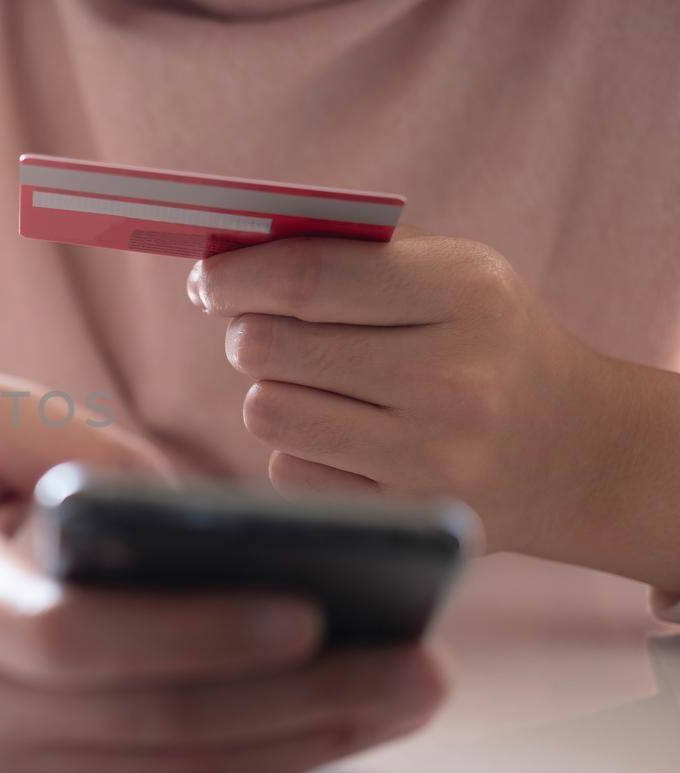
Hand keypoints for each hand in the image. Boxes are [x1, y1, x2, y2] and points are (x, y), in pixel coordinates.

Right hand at [0, 372, 444, 772]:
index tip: (301, 612)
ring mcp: (1, 761)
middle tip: (419, 663)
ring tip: (409, 691)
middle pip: (151, 724)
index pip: (68, 639)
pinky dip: (257, 761)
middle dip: (299, 703)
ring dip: (302, 743)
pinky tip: (336, 720)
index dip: (186, 636)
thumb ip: (70, 436)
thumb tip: (192, 506)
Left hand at [188, 230, 627, 555]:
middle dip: (244, 332)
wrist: (575, 451)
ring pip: (267, 411)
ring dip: (272, 391)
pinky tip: (347, 437)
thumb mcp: (450, 273)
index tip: (204, 279)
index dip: (234, 276)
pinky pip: (289, 469)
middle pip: (268, 347)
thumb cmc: (484, 340)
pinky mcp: (404, 515)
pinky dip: (300, 448)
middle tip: (256, 328)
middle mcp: (453, 380)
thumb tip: (227, 253)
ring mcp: (430, 458)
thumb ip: (351, 251)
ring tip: (315, 383)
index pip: (306, 278)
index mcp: (465, 294)